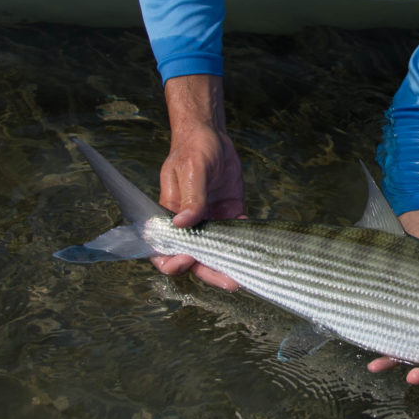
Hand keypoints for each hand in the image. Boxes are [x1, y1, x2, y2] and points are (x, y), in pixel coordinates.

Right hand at [152, 75, 243, 287]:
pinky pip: (236, 237)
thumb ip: (190, 197)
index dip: (173, 261)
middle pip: (194, 258)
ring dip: (227, 267)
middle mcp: (190, 225)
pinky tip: (256, 255)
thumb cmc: (193, 149)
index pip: (163, 249)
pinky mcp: (230, 215)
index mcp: (169, 216)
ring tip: (242, 278)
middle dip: (209, 273)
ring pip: (217, 253)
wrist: (212, 136)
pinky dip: (245, 248)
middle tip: (228, 282)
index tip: (187, 259)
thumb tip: (183, 223)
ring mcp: (210, 222)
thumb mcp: (190, 170)